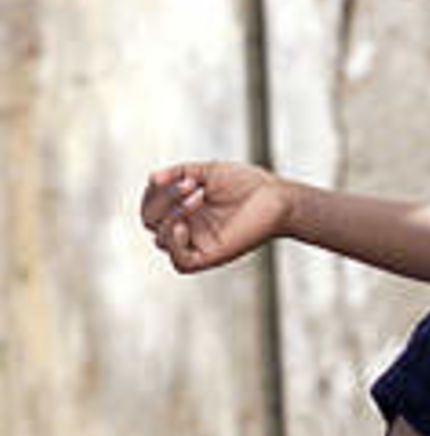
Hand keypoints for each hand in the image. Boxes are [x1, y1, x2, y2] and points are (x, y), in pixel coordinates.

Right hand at [140, 162, 291, 273]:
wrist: (275, 197)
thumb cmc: (245, 183)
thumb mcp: (205, 172)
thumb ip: (177, 174)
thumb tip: (151, 178)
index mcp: (182, 209)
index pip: (149, 208)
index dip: (153, 194)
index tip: (179, 177)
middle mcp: (188, 228)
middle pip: (150, 222)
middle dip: (164, 199)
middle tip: (192, 185)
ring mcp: (198, 244)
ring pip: (161, 241)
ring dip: (172, 213)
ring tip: (199, 196)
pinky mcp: (211, 257)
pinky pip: (180, 263)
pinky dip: (175, 244)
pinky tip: (186, 226)